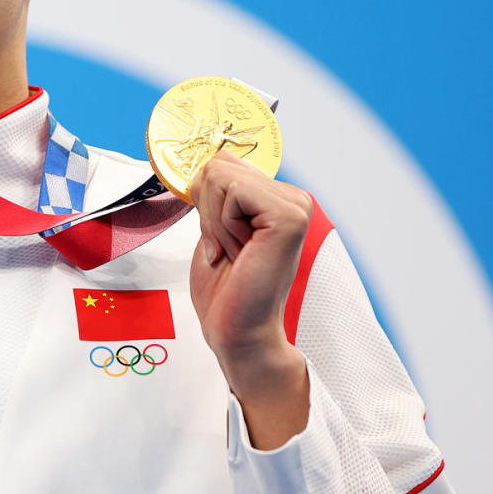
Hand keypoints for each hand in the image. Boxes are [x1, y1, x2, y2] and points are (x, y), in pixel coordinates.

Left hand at [187, 151, 311, 447]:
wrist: (238, 332)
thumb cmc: (226, 289)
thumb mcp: (214, 228)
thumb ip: (216, 195)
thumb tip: (198, 164)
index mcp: (275, 197)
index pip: (222, 162)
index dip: (204, 198)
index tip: (219, 237)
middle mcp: (292, 197)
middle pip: (218, 164)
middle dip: (207, 208)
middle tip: (227, 247)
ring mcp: (294, 204)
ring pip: (220, 174)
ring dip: (214, 219)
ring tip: (235, 251)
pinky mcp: (288, 216)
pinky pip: (231, 191)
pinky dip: (222, 224)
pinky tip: (241, 251)